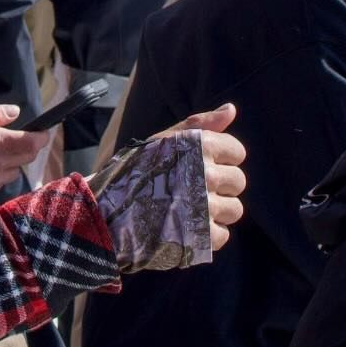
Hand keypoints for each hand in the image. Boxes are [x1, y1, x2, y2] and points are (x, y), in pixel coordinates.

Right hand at [0, 105, 53, 198]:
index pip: (33, 143)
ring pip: (14, 171)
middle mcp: (0, 165)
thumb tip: (16, 112)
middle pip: (27, 157)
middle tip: (12, 139)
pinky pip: (0, 183)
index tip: (40, 132)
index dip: (40, 137)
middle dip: (25, 147)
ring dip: (10, 162)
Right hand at [149, 104, 246, 251]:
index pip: (237, 151)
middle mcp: (206, 176)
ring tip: (191, 210)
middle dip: (221, 186)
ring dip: (217, 212)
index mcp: (200, 148)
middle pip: (238, 182)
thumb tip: (231, 109)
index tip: (203, 166)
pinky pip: (223, 235)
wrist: (107, 212)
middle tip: (194, 189)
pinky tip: (187, 228)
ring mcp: (205, 208)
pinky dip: (207, 235)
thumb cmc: (135, 171)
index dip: (223, 159)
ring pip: (234, 210)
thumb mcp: (164, 140)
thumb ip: (200, 124)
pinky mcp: (201, 237)